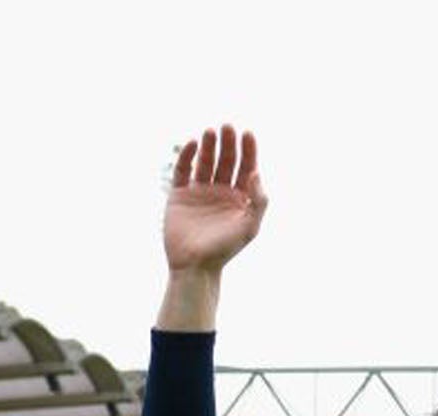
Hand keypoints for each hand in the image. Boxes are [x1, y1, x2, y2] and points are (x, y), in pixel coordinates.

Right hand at [163, 125, 267, 276]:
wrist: (194, 266)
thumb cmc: (224, 249)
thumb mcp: (250, 227)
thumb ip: (258, 201)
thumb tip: (256, 172)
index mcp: (239, 197)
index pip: (246, 167)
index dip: (248, 150)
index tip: (247, 134)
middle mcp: (220, 191)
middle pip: (226, 160)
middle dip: (228, 143)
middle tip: (227, 127)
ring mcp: (199, 192)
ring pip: (205, 161)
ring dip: (208, 146)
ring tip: (210, 131)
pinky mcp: (179, 195)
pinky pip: (183, 170)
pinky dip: (186, 156)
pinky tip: (191, 144)